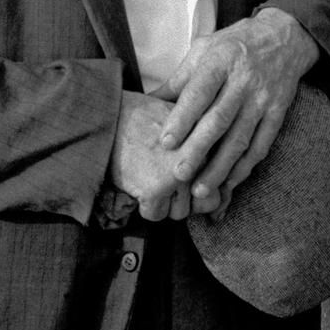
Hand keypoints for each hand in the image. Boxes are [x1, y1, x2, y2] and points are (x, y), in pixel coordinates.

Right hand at [108, 91, 222, 221]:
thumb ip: (203, 153)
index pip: (220, 184)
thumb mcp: (184, 126)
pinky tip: (138, 181)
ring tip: (150, 175)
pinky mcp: (156, 188)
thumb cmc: (145, 119)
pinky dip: (145, 206)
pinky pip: (156, 215)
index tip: (192, 191)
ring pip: (180, 213)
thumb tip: (219, 205)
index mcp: (209, 140)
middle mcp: (199, 158)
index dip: (205, 192)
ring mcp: (178, 174)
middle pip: (203, 203)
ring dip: (165, 203)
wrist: (110, 115)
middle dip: (186, 198)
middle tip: (165, 180)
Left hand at [152, 8, 318, 200]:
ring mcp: (262, 98)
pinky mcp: (277, 112)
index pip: (199, 92)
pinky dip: (245, 166)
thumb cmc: (234, 45)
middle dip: (198, 149)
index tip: (166, 142)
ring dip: (220, 167)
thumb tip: (147, 102)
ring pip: (240, 138)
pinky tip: (229, 182)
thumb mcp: (204, 50)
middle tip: (178, 174)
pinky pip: (261, 144)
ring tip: (199, 190)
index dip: (182, 118)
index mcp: (220, 61)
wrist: (284, 37)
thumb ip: (179, 79)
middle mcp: (243, 81)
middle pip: (219, 119)